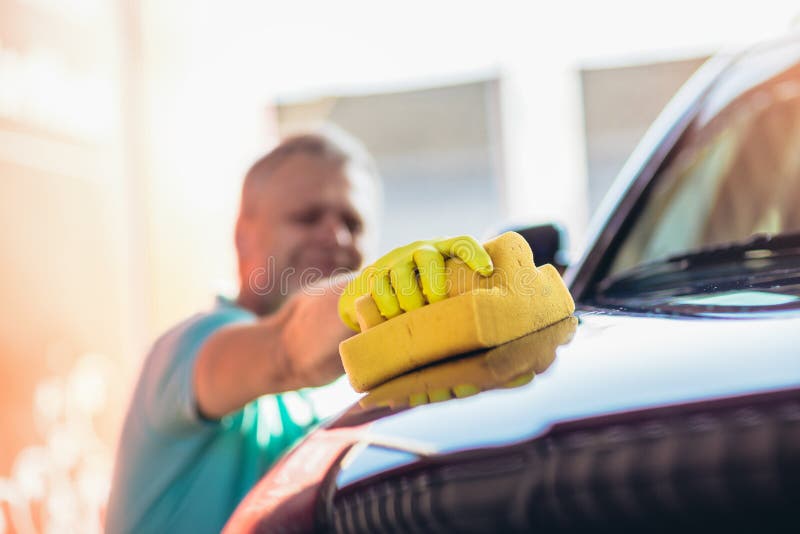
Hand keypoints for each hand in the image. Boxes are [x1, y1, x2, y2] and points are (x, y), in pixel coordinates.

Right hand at [338, 236, 493, 330]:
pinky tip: (393, 319)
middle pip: (428, 258)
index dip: (475, 254)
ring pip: (401, 274)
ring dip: (408, 300)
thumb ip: (465, 294)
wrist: (381, 286)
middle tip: (437, 306)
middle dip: (434, 286)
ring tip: (413, 317)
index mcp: (444, 251)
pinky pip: (379, 288)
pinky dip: (387, 306)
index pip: (462, 243)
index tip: (487, 271)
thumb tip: (494, 322)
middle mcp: (420, 250)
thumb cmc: (428, 294)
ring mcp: (396, 260)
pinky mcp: (375, 273)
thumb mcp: (447, 286)